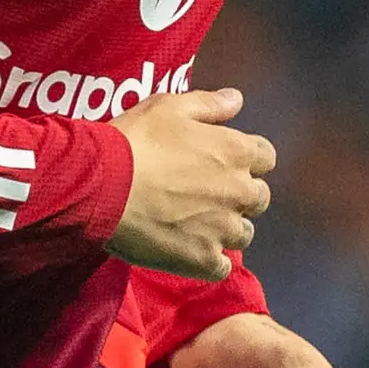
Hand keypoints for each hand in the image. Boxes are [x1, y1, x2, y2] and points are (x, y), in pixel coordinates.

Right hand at [109, 89, 273, 279]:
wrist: (102, 186)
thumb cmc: (135, 141)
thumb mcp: (169, 107)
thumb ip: (209, 105)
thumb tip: (236, 100)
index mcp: (236, 151)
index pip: (266, 157)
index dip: (247, 159)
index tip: (224, 162)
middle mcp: (239, 191)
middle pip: (259, 197)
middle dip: (239, 195)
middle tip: (206, 194)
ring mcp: (223, 229)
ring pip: (243, 233)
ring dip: (226, 228)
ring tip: (195, 224)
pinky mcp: (203, 260)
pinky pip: (222, 267)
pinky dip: (210, 261)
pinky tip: (190, 251)